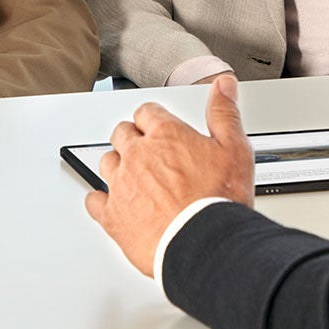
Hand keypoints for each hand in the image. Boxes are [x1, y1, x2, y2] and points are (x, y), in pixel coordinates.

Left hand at [85, 75, 254, 275]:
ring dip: (117, 165)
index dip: (152, 119)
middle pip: (122, 133)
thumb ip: (224, 113)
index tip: (157, 126)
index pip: (147, 112)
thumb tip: (223, 85)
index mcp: (166, 135)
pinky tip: (109, 203)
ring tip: (131, 176)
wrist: (203, 244)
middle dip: (132, 138)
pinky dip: (100, 200)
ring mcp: (122, 184)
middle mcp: (138, 155)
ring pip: (106, 162)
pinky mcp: (112, 215)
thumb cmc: (218, 201)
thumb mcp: (235, 149)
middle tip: (145, 150)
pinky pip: (93, 200)